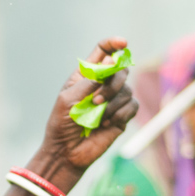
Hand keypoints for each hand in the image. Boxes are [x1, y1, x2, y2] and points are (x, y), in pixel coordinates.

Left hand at [29, 37, 138, 191]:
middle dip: (112, 84)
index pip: (104, 51)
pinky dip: (120, 114)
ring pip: (127, 90)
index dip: (114, 44)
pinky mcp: (122, 116)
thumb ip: (90, 81)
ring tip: (97, 118)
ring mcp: (114, 100)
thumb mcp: (69, 99)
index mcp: (87, 75)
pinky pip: (132, 107)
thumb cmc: (62, 124)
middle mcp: (103, 84)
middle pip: (121, 70)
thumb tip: (111, 62)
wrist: (66, 152)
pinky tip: (105, 125)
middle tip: (96, 100)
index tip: (124, 43)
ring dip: (112, 104)